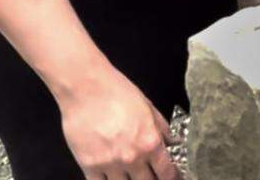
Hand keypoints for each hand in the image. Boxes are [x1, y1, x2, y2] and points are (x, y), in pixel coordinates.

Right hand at [58, 66, 177, 179]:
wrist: (86, 89)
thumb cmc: (117, 92)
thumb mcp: (147, 107)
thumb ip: (161, 128)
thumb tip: (173, 142)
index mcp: (150, 141)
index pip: (166, 171)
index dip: (172, 176)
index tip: (173, 176)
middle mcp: (132, 157)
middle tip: (151, 175)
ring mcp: (110, 164)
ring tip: (130, 175)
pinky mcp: (89, 166)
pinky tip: (110, 178)